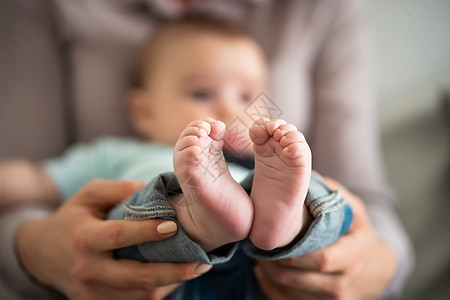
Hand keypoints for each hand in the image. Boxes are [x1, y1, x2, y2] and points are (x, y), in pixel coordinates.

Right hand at [15, 179, 210, 299]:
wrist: (40, 253)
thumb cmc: (72, 217)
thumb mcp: (89, 194)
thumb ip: (119, 189)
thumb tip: (155, 190)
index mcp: (84, 238)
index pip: (119, 236)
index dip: (147, 232)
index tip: (173, 225)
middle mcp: (87, 269)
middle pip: (136, 276)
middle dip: (172, 271)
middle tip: (202, 263)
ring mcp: (92, 292)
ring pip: (139, 294)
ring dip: (170, 283)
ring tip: (195, 269)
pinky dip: (156, 291)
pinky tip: (174, 278)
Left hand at [254, 178, 397, 299]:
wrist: (377, 269)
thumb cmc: (359, 233)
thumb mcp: (353, 209)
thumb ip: (330, 192)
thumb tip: (300, 175)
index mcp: (354, 255)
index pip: (321, 259)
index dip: (292, 253)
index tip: (272, 239)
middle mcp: (345, 283)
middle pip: (297, 278)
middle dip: (271, 262)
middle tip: (255, 246)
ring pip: (289, 293)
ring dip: (267, 275)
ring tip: (257, 256)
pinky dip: (271, 289)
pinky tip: (263, 273)